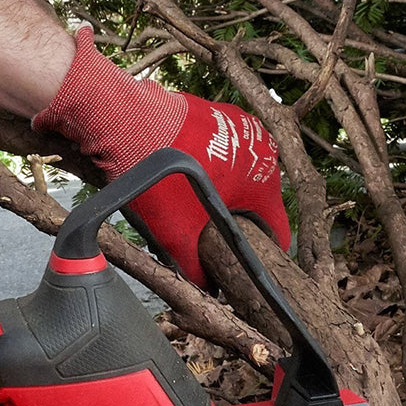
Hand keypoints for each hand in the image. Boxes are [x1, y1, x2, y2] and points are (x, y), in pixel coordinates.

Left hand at [33, 27, 290, 288]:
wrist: (126, 120)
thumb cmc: (160, 178)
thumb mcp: (177, 235)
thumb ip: (197, 270)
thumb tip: (206, 290)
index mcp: (266, 183)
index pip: (278, 232)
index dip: (263, 256)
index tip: (246, 266)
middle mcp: (265, 152)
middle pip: (257, 204)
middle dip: (236, 223)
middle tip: (209, 237)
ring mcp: (244, 129)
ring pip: (240, 179)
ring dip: (223, 197)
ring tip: (193, 208)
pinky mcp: (221, 115)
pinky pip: (224, 155)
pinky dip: (212, 171)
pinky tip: (186, 180)